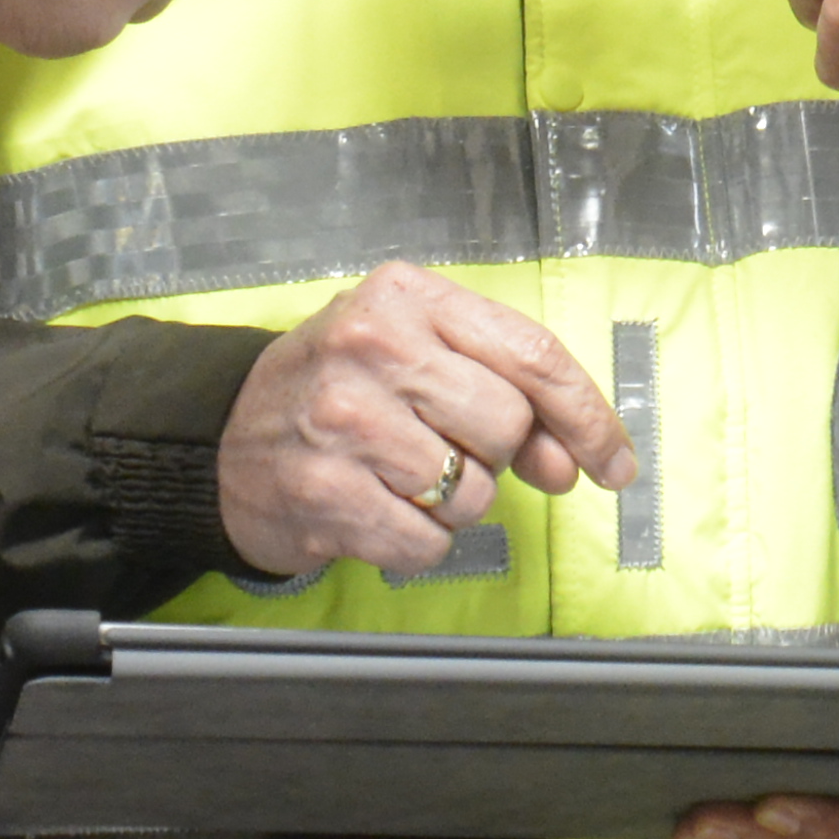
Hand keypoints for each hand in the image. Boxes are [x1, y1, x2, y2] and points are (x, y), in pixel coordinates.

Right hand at [215, 261, 635, 578]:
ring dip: (453, 503)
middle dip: (497, 455)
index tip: (614, 461)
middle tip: (450, 449)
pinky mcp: (324, 491)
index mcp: (407, 296)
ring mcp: (343, 419)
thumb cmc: (337, 391)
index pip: (532, 354)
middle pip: (507, 424)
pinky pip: (427, 542)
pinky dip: (416, 540)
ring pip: (472, 492)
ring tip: (400, 476)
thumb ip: (504, 395)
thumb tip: (570, 461)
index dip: (587, 416)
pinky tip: (378, 508)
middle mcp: (373, 345)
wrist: (224, 440)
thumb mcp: (417, 359)